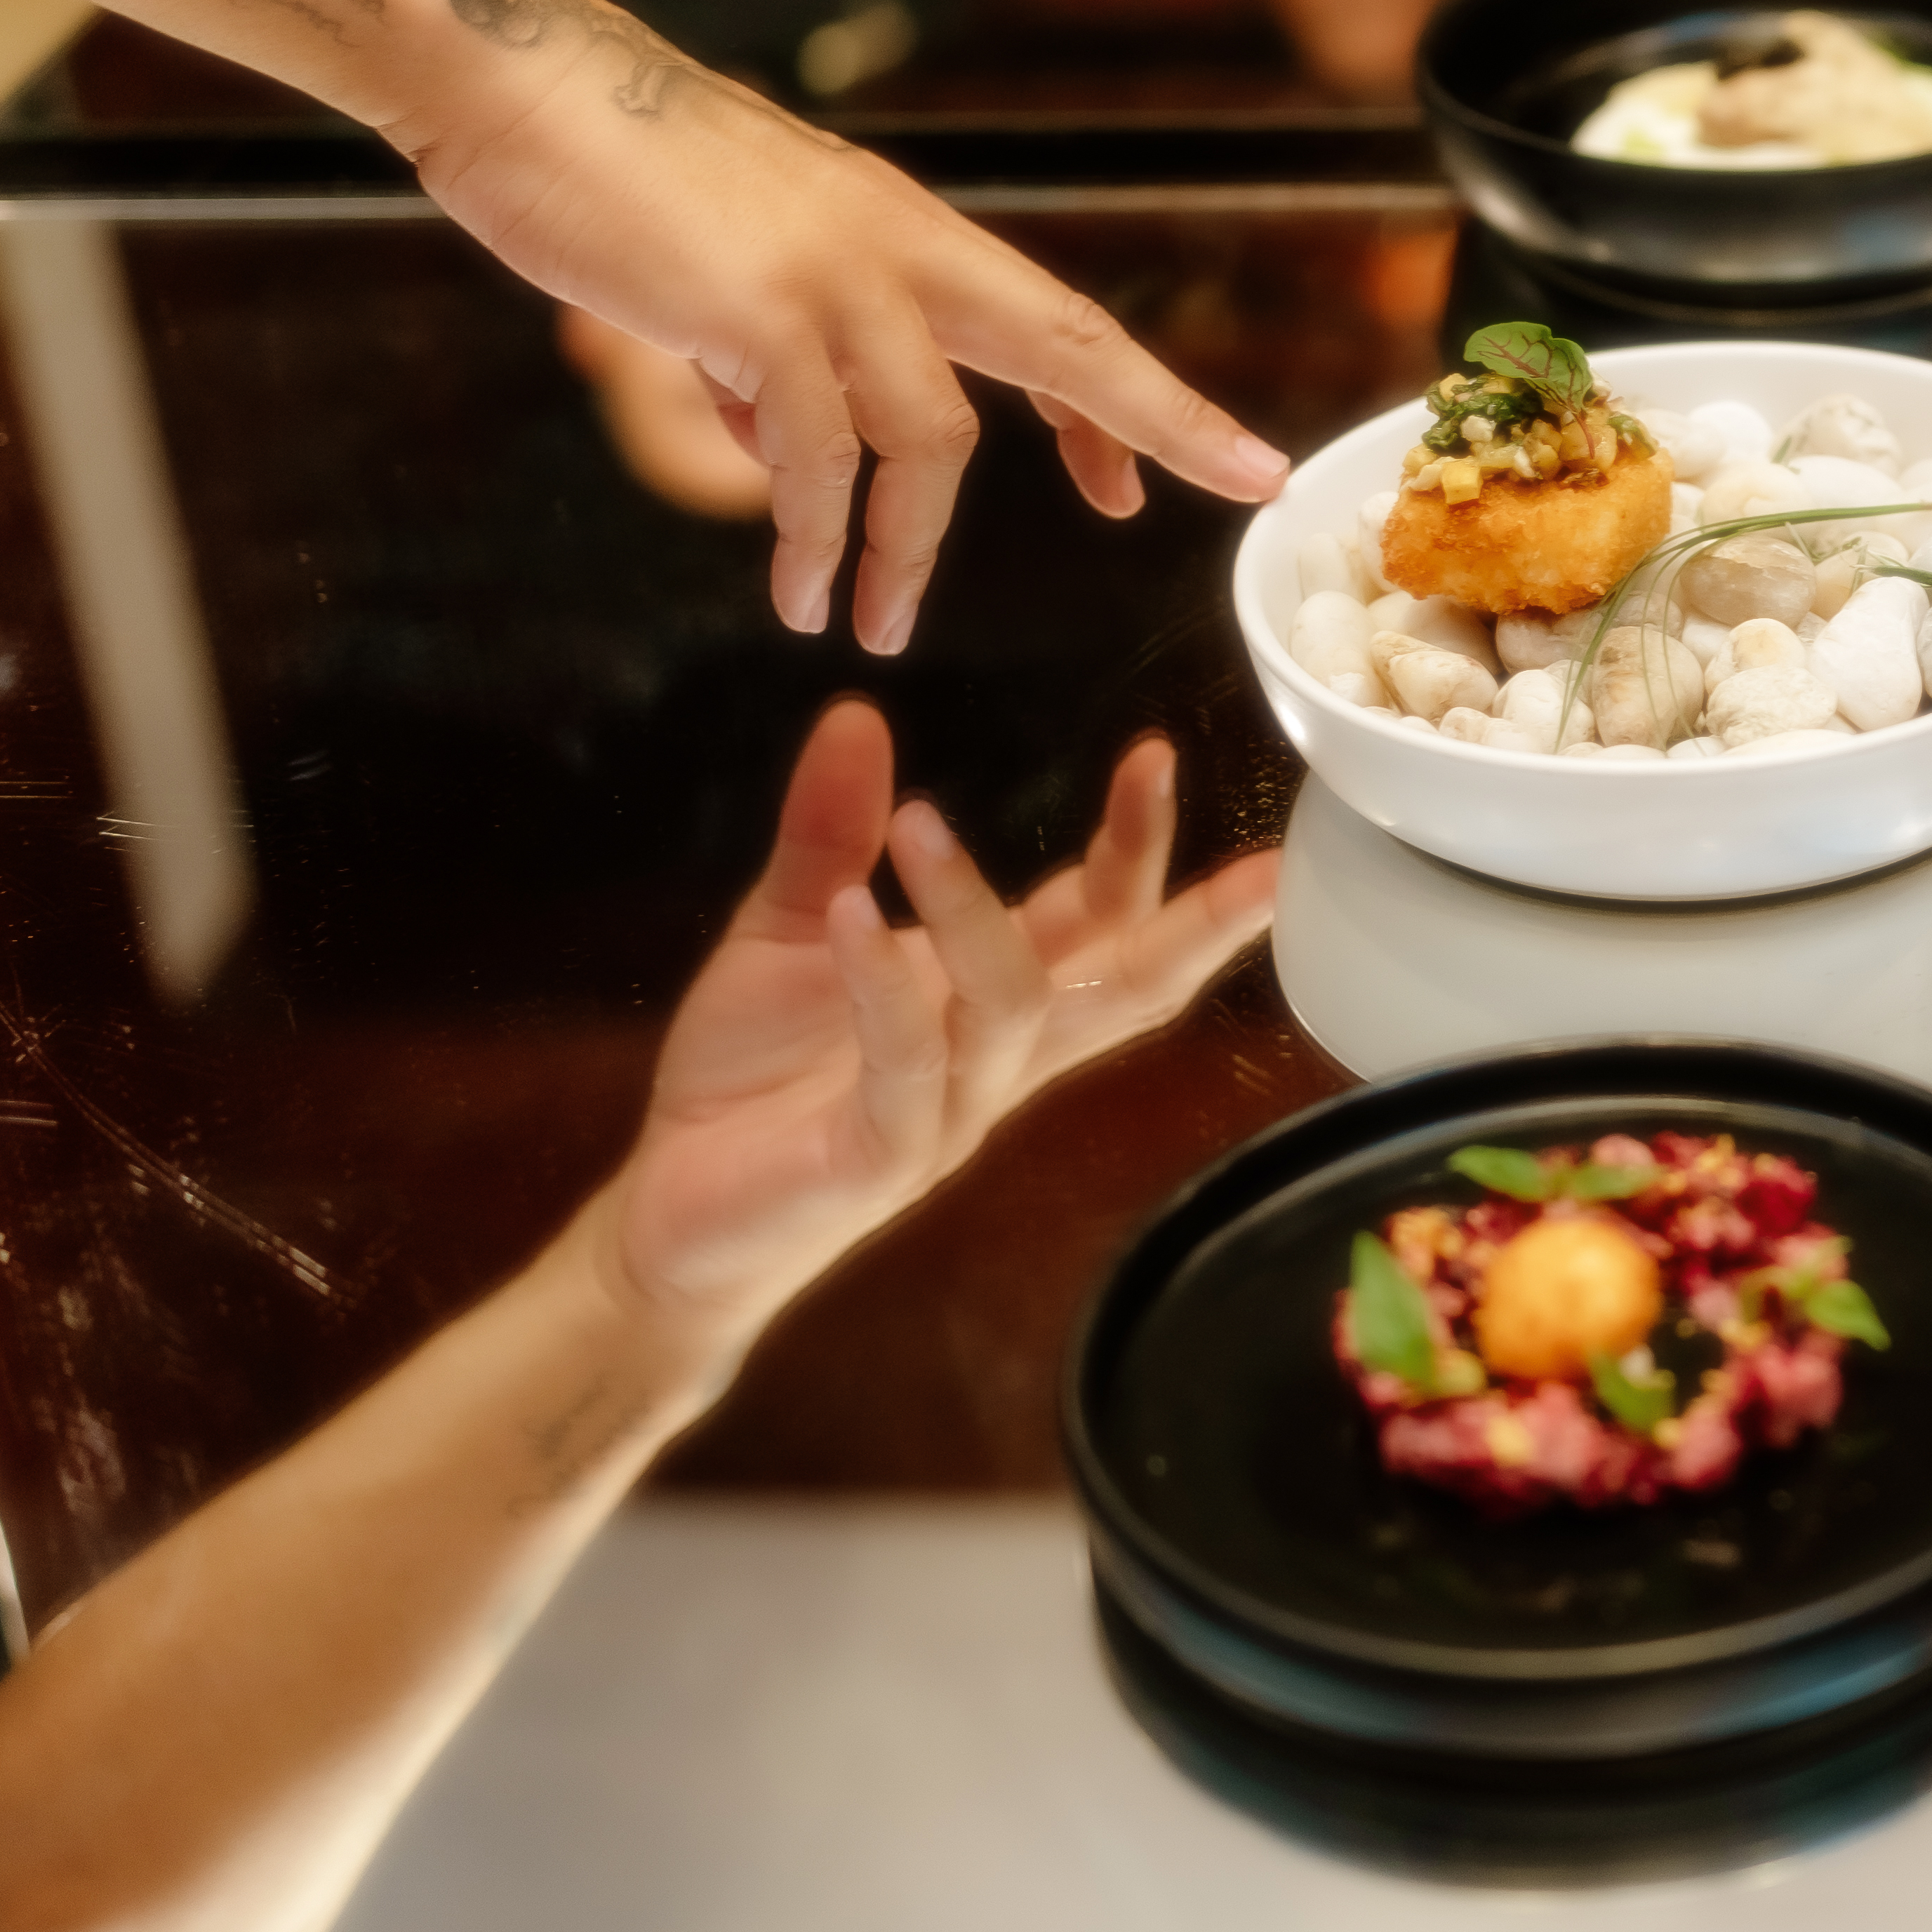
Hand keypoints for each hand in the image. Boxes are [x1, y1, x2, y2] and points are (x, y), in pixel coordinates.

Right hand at [409, 18, 1288, 647]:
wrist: (517, 80)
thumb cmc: (611, 175)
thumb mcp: (730, 274)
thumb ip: (778, 358)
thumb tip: (787, 450)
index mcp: (898, 231)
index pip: (1047, 318)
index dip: (1125, 397)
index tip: (1191, 463)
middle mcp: (894, 244)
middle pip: (1065, 340)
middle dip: (1160, 419)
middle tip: (1242, 484)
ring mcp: (833, 273)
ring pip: (930, 439)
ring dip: (908, 548)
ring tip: (877, 625)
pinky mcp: (757, 308)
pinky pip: (817, 451)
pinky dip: (813, 532)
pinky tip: (798, 589)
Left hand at [602, 700, 1278, 1344]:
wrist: (672, 1216)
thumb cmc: (751, 1077)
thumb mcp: (791, 927)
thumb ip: (833, 833)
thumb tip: (857, 715)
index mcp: (992, 1002)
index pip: (1103, 925)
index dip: (1139, 851)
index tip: (1156, 756)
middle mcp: (1000, 1060)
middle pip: (1127, 991)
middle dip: (1195, 925)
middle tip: (1259, 861)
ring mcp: (951, 1113)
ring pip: (1011, 1007)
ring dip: (977, 909)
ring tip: (922, 823)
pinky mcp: (883, 1158)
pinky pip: (907, 1062)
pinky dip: (884, 980)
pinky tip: (853, 911)